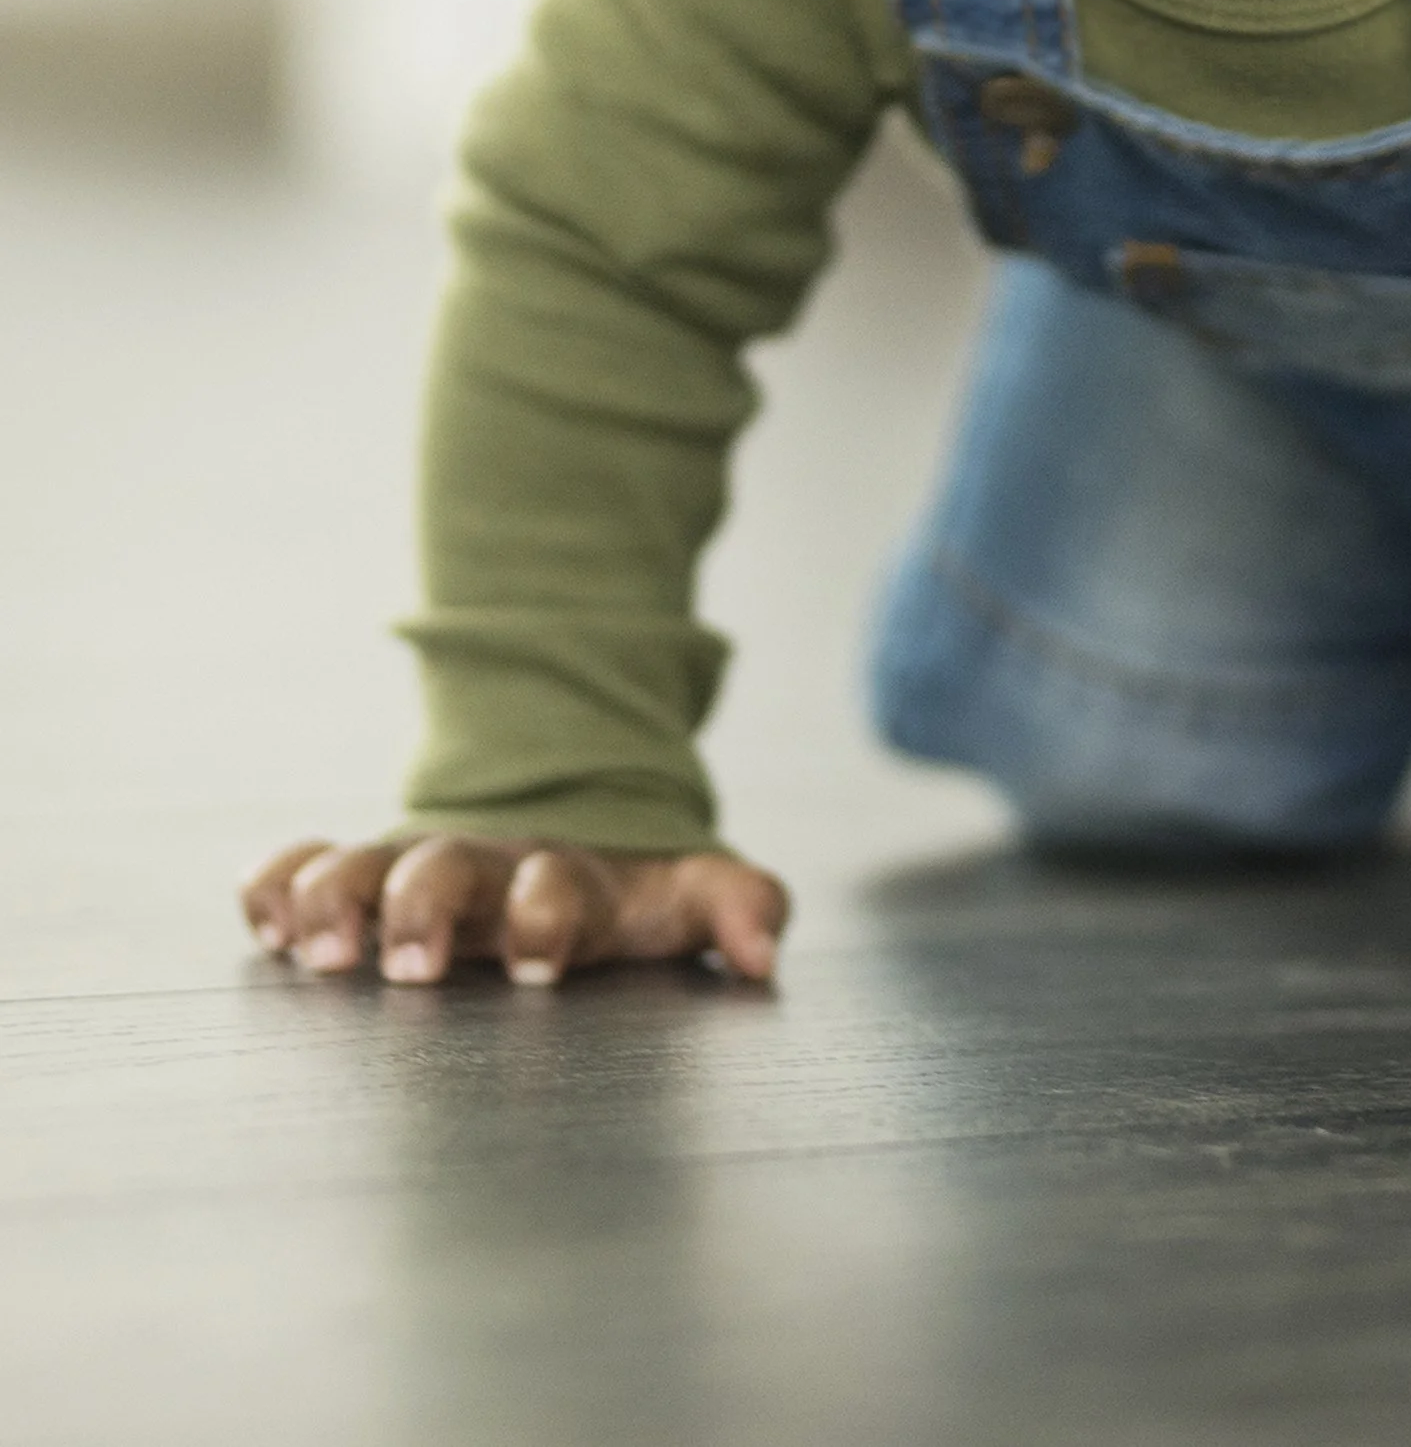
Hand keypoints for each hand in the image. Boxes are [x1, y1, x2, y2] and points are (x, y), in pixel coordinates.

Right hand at [240, 833, 788, 987]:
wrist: (559, 827)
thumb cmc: (627, 891)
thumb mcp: (691, 893)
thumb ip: (741, 908)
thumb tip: (765, 957)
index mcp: (566, 878)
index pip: (556, 885)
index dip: (546, 914)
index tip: (537, 963)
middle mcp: (482, 869)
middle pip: (442, 869)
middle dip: (421, 908)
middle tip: (404, 968)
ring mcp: (416, 868)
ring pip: (362, 866)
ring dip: (335, 900)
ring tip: (317, 952)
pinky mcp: (362, 878)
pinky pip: (303, 866)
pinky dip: (277, 884)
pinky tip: (261, 923)